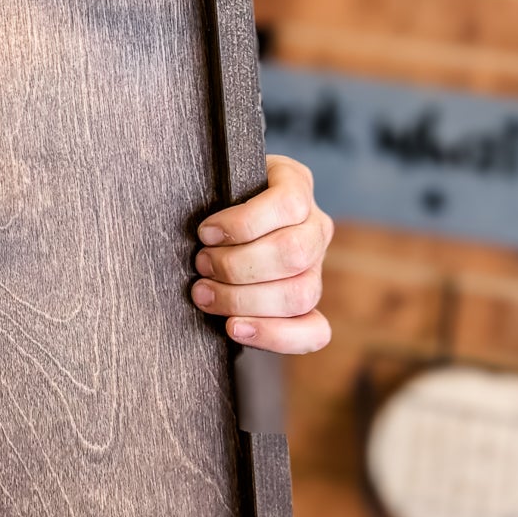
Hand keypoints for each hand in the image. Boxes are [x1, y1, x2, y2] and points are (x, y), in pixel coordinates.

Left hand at [191, 154, 332, 356]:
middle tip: (200, 265)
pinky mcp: (310, 305)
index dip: (243, 224)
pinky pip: (314, 331)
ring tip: (204, 295)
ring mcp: (316, 268)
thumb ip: (212, 190)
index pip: (288, 205)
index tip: (205, 233)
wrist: (220, 226)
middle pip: (293, 254)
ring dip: (244, 300)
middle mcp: (315, 226)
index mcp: (295, 184)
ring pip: (300, 294)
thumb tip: (201, 227)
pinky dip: (274, 335)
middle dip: (237, 265)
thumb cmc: (213, 199)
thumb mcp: (214, 182)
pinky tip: (235, 328)